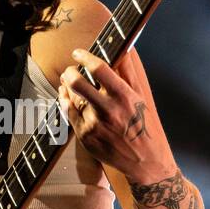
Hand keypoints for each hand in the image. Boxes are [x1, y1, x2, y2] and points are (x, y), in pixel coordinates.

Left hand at [58, 48, 167, 177]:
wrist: (145, 161)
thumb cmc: (145, 124)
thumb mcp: (142, 96)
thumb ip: (130, 71)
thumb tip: (125, 47)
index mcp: (124, 96)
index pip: (99, 68)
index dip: (85, 56)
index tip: (78, 52)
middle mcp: (108, 110)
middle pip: (77, 83)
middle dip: (70, 72)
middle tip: (71, 69)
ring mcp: (94, 125)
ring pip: (70, 98)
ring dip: (66, 86)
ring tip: (68, 82)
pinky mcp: (85, 137)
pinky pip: (68, 113)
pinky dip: (65, 101)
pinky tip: (67, 96)